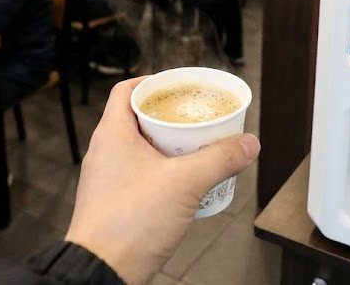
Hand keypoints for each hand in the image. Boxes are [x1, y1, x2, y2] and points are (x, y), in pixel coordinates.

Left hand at [65, 78, 258, 284]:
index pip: (127, 90)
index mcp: (112, 134)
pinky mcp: (114, 202)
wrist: (102, 270)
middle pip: (138, 119)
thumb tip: (247, 143)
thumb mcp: (185, 183)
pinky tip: (186, 186)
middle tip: (197, 120)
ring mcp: (107, 179)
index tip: (179, 86)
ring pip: (141, 149)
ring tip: (198, 151)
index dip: (153, 82)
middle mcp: (105, 152)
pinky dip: (163, 173)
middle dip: (170, 118)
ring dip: (169, 147)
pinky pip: (140, 175)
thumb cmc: (129, 223)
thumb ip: (219, 160)